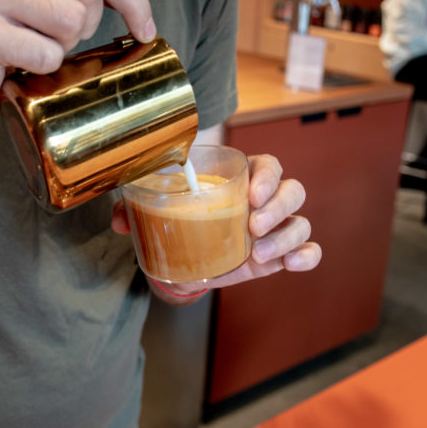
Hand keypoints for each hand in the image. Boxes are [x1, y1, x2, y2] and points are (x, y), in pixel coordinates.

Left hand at [112, 154, 321, 295]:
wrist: (192, 257)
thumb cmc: (184, 220)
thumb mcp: (161, 210)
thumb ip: (137, 208)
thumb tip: (118, 220)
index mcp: (242, 178)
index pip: (268, 164)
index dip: (267, 176)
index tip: (250, 194)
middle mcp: (266, 200)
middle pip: (292, 190)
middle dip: (277, 207)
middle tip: (252, 226)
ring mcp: (278, 228)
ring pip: (300, 222)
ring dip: (285, 236)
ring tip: (258, 253)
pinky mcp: (282, 254)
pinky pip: (308, 250)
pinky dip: (306, 255)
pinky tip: (293, 263)